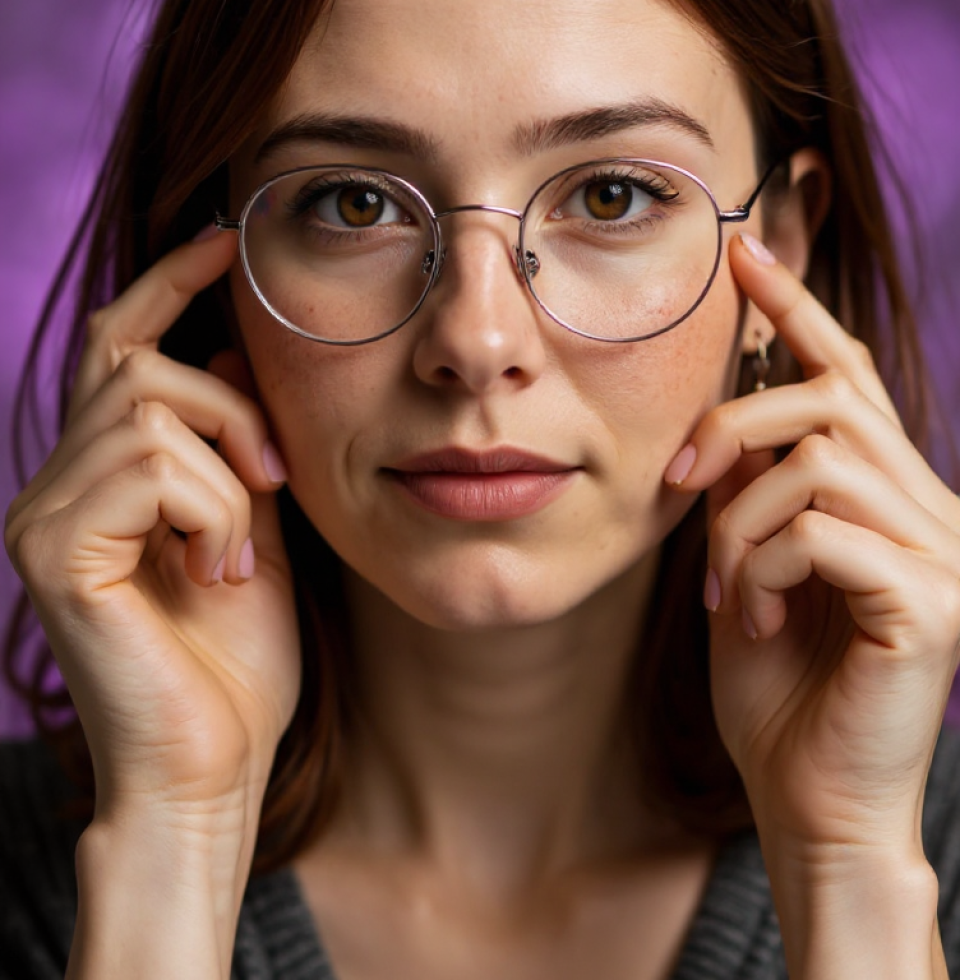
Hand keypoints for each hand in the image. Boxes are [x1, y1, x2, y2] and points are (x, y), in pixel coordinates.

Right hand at [4, 229, 300, 827]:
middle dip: (229, 404)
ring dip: (227, 478)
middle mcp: (56, 483)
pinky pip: (147, 465)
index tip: (226, 242)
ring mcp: (42, 514)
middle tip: (274, 482)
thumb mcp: (254, 532)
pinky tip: (217, 574)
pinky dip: (211, 512)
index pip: (119, 344)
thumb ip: (235, 449)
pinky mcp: (52, 550)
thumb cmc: (238, 661)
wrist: (214, 764)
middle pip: (131, 355)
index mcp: (104, 478)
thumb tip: (231, 355)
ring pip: (148, 407)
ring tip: (238, 558)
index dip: (167, 282)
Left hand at [665, 234, 959, 976]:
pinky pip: (823, 529)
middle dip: (736, 423)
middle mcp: (932, 509)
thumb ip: (747, 492)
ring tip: (732, 592)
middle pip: (830, 396)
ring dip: (741, 521)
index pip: (849, 375)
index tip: (745, 251)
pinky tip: (763, 619)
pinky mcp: (932, 603)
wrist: (809, 797)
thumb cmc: (777, 687)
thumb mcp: (749, 567)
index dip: (797, 307)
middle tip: (682, 479)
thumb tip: (725, 424)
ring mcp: (943, 554)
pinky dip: (766, 565)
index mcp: (888, 497)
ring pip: (817, 460)